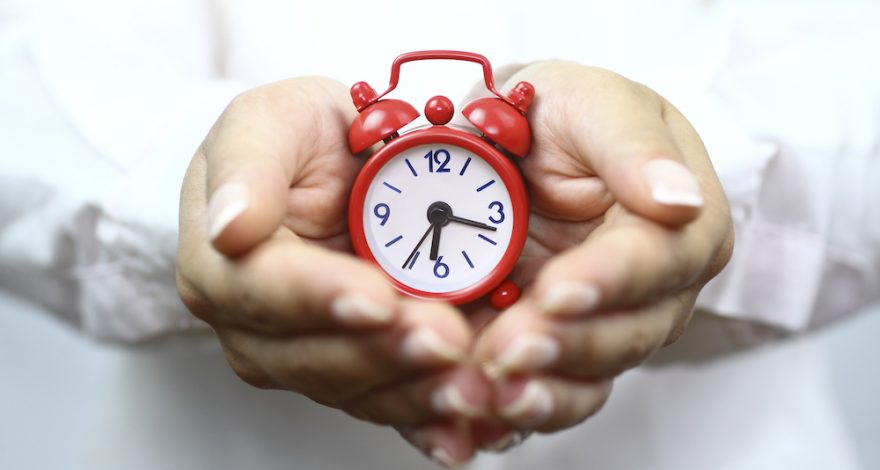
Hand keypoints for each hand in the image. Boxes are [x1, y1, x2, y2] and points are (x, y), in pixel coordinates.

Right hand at [175, 77, 492, 460]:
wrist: (330, 166)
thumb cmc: (294, 137)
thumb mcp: (267, 119)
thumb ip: (245, 165)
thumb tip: (230, 226)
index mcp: (224, 266)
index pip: (264, 290)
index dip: (322, 298)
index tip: (378, 299)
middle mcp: (257, 326)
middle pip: (315, 355)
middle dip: (384, 354)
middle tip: (446, 342)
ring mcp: (306, 355)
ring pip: (357, 389)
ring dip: (416, 393)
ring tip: (471, 387)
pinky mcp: (356, 370)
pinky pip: (389, 402)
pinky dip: (430, 418)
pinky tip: (467, 428)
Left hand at [467, 62, 732, 437]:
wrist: (523, 142)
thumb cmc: (568, 114)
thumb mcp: (597, 103)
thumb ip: (634, 146)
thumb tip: (679, 199)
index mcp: (680, 230)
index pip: (654, 263)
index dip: (607, 282)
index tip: (558, 292)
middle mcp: (651, 292)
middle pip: (621, 335)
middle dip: (563, 347)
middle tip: (507, 350)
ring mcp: (601, 327)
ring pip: (583, 378)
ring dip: (536, 393)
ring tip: (487, 396)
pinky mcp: (553, 348)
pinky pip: (539, 390)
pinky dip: (505, 413)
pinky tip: (471, 424)